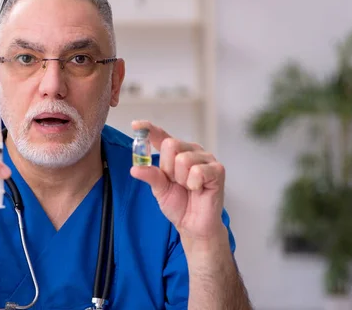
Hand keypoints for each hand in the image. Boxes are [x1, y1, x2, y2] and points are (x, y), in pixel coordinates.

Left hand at [130, 120, 226, 251]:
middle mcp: (192, 150)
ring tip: (188, 187)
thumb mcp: (159, 189)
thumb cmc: (180, 204)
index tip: (136, 125)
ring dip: (181, 179)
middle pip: (169, 144)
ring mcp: (206, 158)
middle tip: (176, 182)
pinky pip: (197, 170)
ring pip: (183, 159)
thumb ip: (150, 175)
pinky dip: (193, 184)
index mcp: (177, 152)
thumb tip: (135, 169)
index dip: (148, 129)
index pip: (161, 135)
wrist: (194, 225)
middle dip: (167, 168)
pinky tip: (198, 189)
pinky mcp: (217, 170)